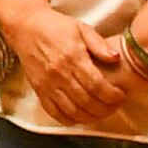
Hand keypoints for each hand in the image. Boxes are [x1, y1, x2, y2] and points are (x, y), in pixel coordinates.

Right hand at [0, 0, 134, 127]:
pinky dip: (68, 120)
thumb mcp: (81, 28)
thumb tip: (116, 58)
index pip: (96, 84)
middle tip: (115, 107)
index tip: (121, 96)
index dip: (112, 95)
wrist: (26, 28)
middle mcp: (60, 73)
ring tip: (101, 114)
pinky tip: (79, 118)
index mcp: (73, 57)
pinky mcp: (39, 90)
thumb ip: (99, 44)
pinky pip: (54, 112)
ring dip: (90, 117)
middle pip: (87, 101)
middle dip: (105, 109)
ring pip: (72, 111)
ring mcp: (48, 84)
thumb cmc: (55, 27)